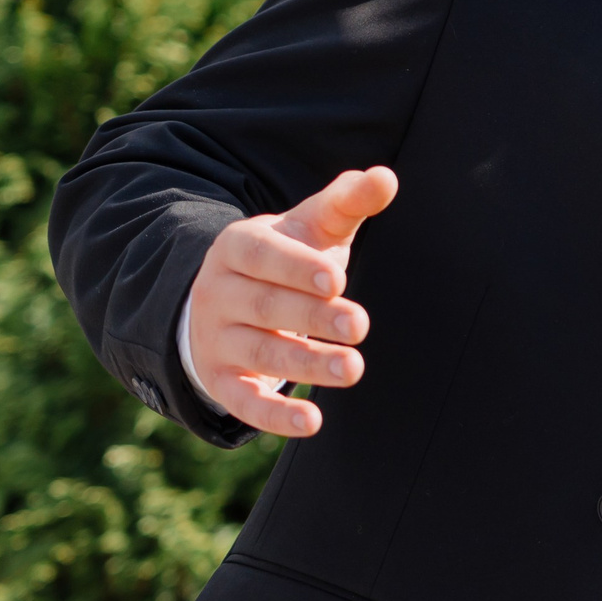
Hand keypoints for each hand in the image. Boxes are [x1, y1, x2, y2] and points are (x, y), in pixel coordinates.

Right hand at [184, 166, 397, 437]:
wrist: (228, 296)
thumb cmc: (288, 256)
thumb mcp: (312, 225)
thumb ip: (348, 200)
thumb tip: (386, 177)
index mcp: (238, 246)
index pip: (262, 255)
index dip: (296, 267)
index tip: (336, 280)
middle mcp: (218, 291)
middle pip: (265, 306)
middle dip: (312, 317)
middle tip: (360, 326)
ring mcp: (215, 338)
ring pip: (260, 353)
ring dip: (306, 363)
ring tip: (354, 369)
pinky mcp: (220, 381)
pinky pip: (243, 401)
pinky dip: (274, 415)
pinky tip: (312, 422)